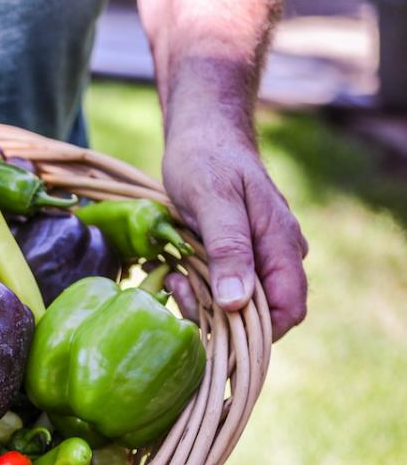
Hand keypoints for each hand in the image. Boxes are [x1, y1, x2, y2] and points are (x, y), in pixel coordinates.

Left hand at [161, 119, 307, 339]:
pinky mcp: (236, 257)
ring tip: (174, 276)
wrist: (201, 135)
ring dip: (203, 302)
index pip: (289, 310)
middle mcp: (277, 255)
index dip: (255, 329)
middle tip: (179, 286)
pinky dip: (198, 290)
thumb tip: (238, 301)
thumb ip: (229, 248)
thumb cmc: (207, 160)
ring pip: (238, 305)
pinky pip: (223, 290)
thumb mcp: (213, 200)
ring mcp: (258, 256)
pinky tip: (176, 272)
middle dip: (218, 315)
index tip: (211, 318)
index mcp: (282, 243)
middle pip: (260, 314)